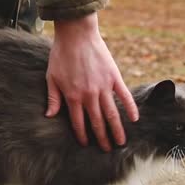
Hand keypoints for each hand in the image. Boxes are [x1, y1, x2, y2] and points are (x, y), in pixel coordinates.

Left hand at [45, 13, 138, 151]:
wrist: (76, 35)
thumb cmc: (61, 55)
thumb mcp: (51, 78)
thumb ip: (53, 98)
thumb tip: (50, 116)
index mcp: (72, 97)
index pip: (78, 123)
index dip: (83, 135)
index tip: (86, 144)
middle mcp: (89, 95)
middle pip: (97, 122)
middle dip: (102, 138)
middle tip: (107, 150)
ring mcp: (103, 87)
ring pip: (112, 113)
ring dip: (117, 129)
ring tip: (121, 142)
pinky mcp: (114, 77)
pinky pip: (124, 96)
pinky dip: (130, 108)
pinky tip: (134, 119)